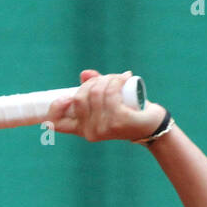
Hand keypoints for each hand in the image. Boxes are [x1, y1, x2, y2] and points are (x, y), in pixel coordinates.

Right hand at [46, 69, 165, 143]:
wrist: (151, 127)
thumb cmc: (127, 112)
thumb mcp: (107, 101)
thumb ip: (94, 88)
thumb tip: (84, 74)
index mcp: (82, 129)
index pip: (56, 123)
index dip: (56, 107)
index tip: (67, 97)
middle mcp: (90, 132)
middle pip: (80, 97)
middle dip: (93, 82)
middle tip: (109, 79)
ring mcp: (103, 128)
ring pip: (96, 92)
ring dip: (108, 79)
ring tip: (119, 78)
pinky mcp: (118, 122)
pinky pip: (111, 93)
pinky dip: (117, 81)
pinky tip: (125, 77)